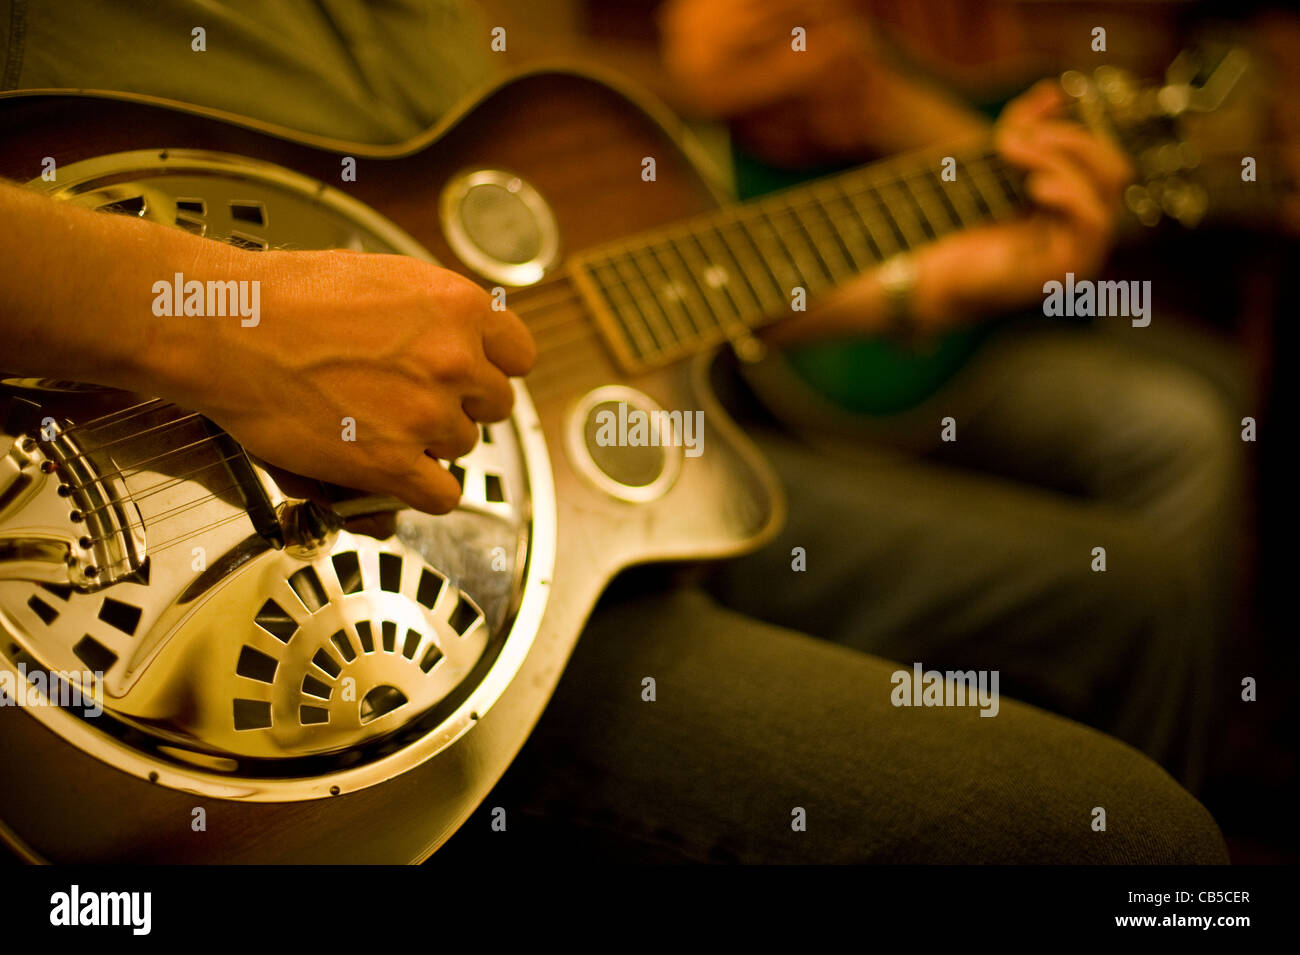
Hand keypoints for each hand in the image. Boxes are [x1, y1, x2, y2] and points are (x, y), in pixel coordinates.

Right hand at [157, 249, 534, 513]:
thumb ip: (434, 310)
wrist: (227, 325)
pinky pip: (442, 494)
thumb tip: (456, 332)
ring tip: (382, 425)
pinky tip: (397, 474)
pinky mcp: (393, 462)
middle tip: (418, 401)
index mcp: (458, 305)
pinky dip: (423, 490)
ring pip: (464, 448)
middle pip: (494, 405)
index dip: (493, 369)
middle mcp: (454, 359)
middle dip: (461, 406)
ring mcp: (427, 413)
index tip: (475, 376)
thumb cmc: (285, 294)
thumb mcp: (383, 275)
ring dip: (432, 444)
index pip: (518, 355)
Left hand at [910, 80, 1134, 328]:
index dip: (1076, 128)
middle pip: (1116, 169)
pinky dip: (1070, 194)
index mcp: (1080, 205)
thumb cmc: (965, 225)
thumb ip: (1026, 127)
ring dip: (1061, 159)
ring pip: (1105, 189)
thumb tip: (1053, 91)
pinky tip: (1036, 185)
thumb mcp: (998, 165)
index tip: (1028, 119)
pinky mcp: (1068, 270)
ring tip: (1013, 150)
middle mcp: (1089, 230)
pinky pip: (1093, 221)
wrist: (934, 276)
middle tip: (1022, 134)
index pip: (1105, 157)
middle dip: (1073, 140)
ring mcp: (1084, 252)